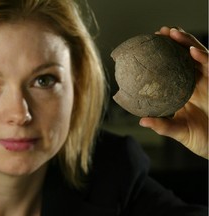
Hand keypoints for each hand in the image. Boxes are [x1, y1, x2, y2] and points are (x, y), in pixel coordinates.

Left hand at [139, 26, 207, 158]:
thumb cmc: (201, 139)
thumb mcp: (178, 131)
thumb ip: (162, 125)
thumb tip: (142, 120)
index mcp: (185, 91)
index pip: (174, 69)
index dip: (164, 57)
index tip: (150, 48)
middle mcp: (197, 83)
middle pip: (186, 58)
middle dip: (174, 43)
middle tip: (159, 33)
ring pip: (199, 56)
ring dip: (187, 43)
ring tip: (173, 33)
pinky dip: (203, 57)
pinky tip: (192, 51)